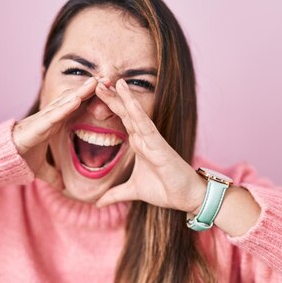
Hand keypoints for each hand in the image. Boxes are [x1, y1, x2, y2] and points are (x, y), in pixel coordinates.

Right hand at [12, 77, 97, 189]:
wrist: (4, 160)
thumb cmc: (20, 158)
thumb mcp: (41, 169)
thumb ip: (53, 176)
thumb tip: (62, 188)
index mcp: (55, 123)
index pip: (75, 107)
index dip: (89, 98)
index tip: (105, 91)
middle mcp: (51, 117)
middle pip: (74, 99)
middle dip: (90, 89)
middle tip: (107, 78)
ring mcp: (45, 119)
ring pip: (66, 102)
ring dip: (81, 91)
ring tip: (96, 81)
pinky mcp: (38, 125)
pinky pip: (55, 114)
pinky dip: (66, 106)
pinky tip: (78, 99)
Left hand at [94, 78, 205, 212]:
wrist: (187, 198)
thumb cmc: (165, 190)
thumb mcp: (133, 192)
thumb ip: (115, 194)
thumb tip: (97, 202)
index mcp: (138, 143)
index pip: (121, 120)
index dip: (109, 106)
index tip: (94, 94)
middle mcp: (144, 137)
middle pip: (125, 112)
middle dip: (112, 97)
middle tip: (97, 80)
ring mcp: (152, 139)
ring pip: (135, 114)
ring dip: (124, 97)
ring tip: (113, 82)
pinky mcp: (160, 145)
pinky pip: (146, 125)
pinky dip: (137, 111)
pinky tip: (129, 100)